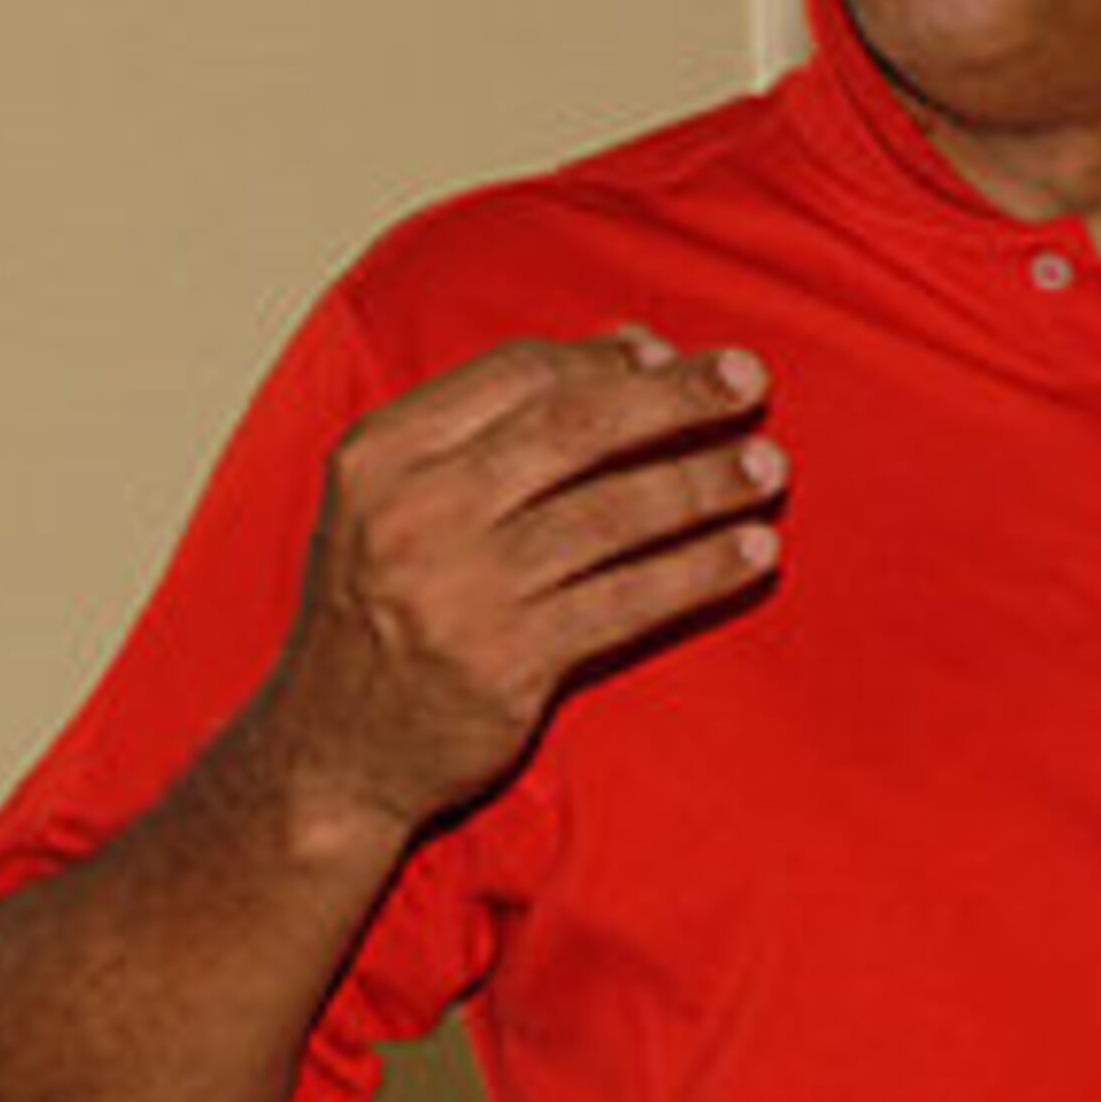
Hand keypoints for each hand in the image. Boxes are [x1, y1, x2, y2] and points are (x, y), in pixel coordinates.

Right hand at [252, 328, 782, 844]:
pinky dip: (700, 570)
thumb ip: (496, 423)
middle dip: (676, 398)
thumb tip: (632, 347)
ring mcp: (460, 588)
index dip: (608, 359)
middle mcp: (415, 511)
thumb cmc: (383, 607)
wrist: (331, 754)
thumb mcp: (399, 500)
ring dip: (706, 483)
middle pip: (575, 427)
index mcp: (381, 454)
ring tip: (769, 468)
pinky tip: (753, 553)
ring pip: (614, 513)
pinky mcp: (508, 663)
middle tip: (749, 380)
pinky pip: (628, 599)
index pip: (517, 373)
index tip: (673, 356)